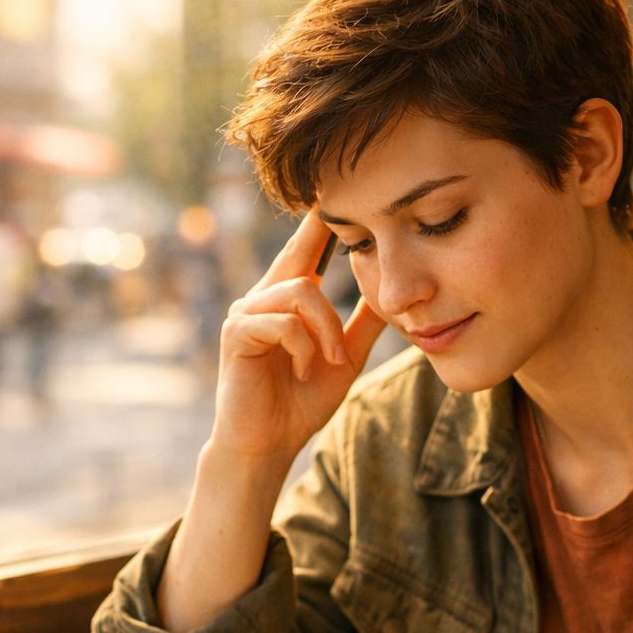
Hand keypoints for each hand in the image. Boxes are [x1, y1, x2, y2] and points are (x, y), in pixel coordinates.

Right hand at [210, 211, 386, 464]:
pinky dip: (306, 347)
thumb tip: (395, 294)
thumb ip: (362, 324)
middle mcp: (262, 298)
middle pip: (302, 256)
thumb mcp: (343, 357)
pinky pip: (283, 323)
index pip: (305, 250)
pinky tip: (308, 370)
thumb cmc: (301, 402)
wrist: (269, 444)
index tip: (336, 187)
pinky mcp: (236, 334)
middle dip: (321, 234)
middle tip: (340, 228)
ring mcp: (245, 313)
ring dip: (326, 329)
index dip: (319, 220)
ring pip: (300, 292)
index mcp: (286, 300)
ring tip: (331, 360)